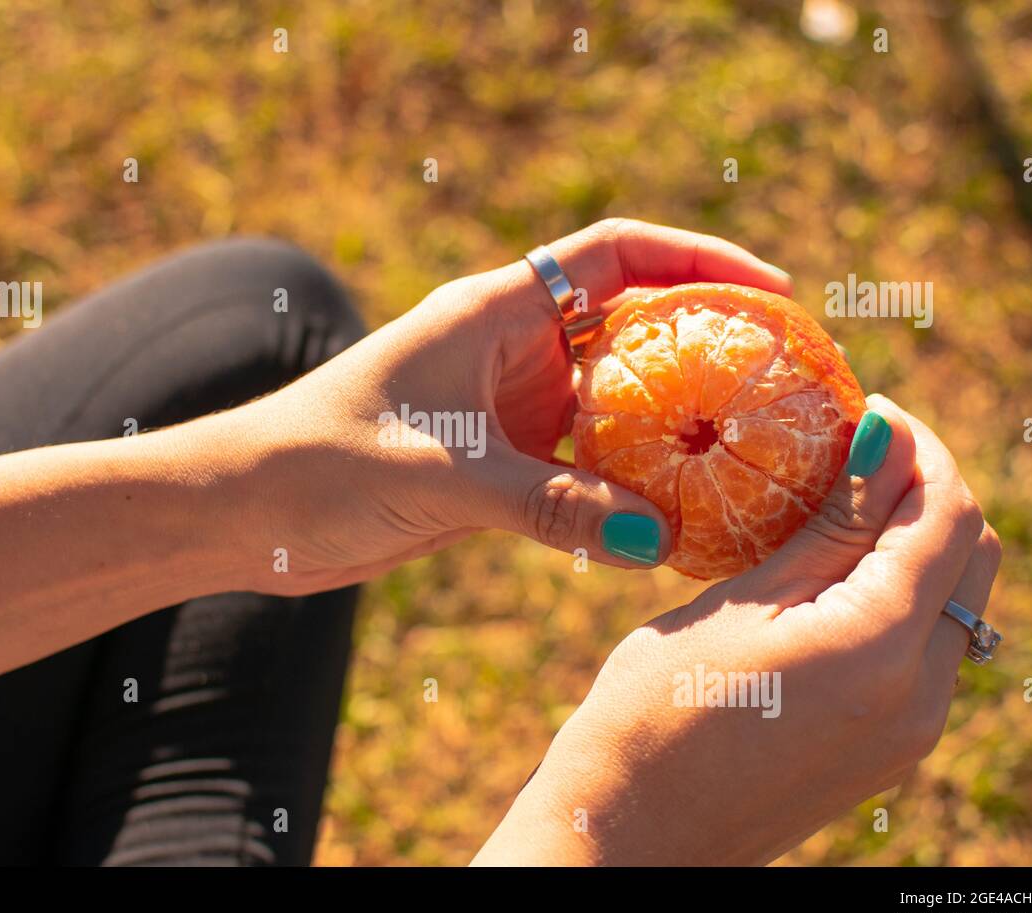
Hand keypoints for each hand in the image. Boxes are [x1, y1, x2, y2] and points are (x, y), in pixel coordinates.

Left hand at [193, 218, 791, 593]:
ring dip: (673, 420)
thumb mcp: (441, 477)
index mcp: (494, 313)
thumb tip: (656, 537)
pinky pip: (585, 462)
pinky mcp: (498, 464)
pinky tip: (673, 514)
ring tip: (750, 449)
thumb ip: (547, 503)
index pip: (616, 256)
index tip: (773, 292)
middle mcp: (510, 349)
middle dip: (706, 342)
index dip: (699, 260)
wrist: (246, 510)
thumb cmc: (320, 465)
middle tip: (785, 379)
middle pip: (631, 323)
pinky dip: (629, 482)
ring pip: (614, 400)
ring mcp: (508, 407)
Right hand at [472, 396, 1001, 864]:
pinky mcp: (886, 746)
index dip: (920, 450)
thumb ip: (828, 526)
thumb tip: (889, 442)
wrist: (631, 834)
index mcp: (882, 653)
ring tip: (832, 502)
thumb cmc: (655, 714)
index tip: (868, 410)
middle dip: (926, 491)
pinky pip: (921, 648)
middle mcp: (922, 699)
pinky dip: (893, 594)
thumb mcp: (739, 604)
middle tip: (850, 451)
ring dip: (911, 541)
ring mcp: (910, 731)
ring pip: (950, 603)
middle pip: (968, 560)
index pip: (949, 518)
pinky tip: (827, 571)